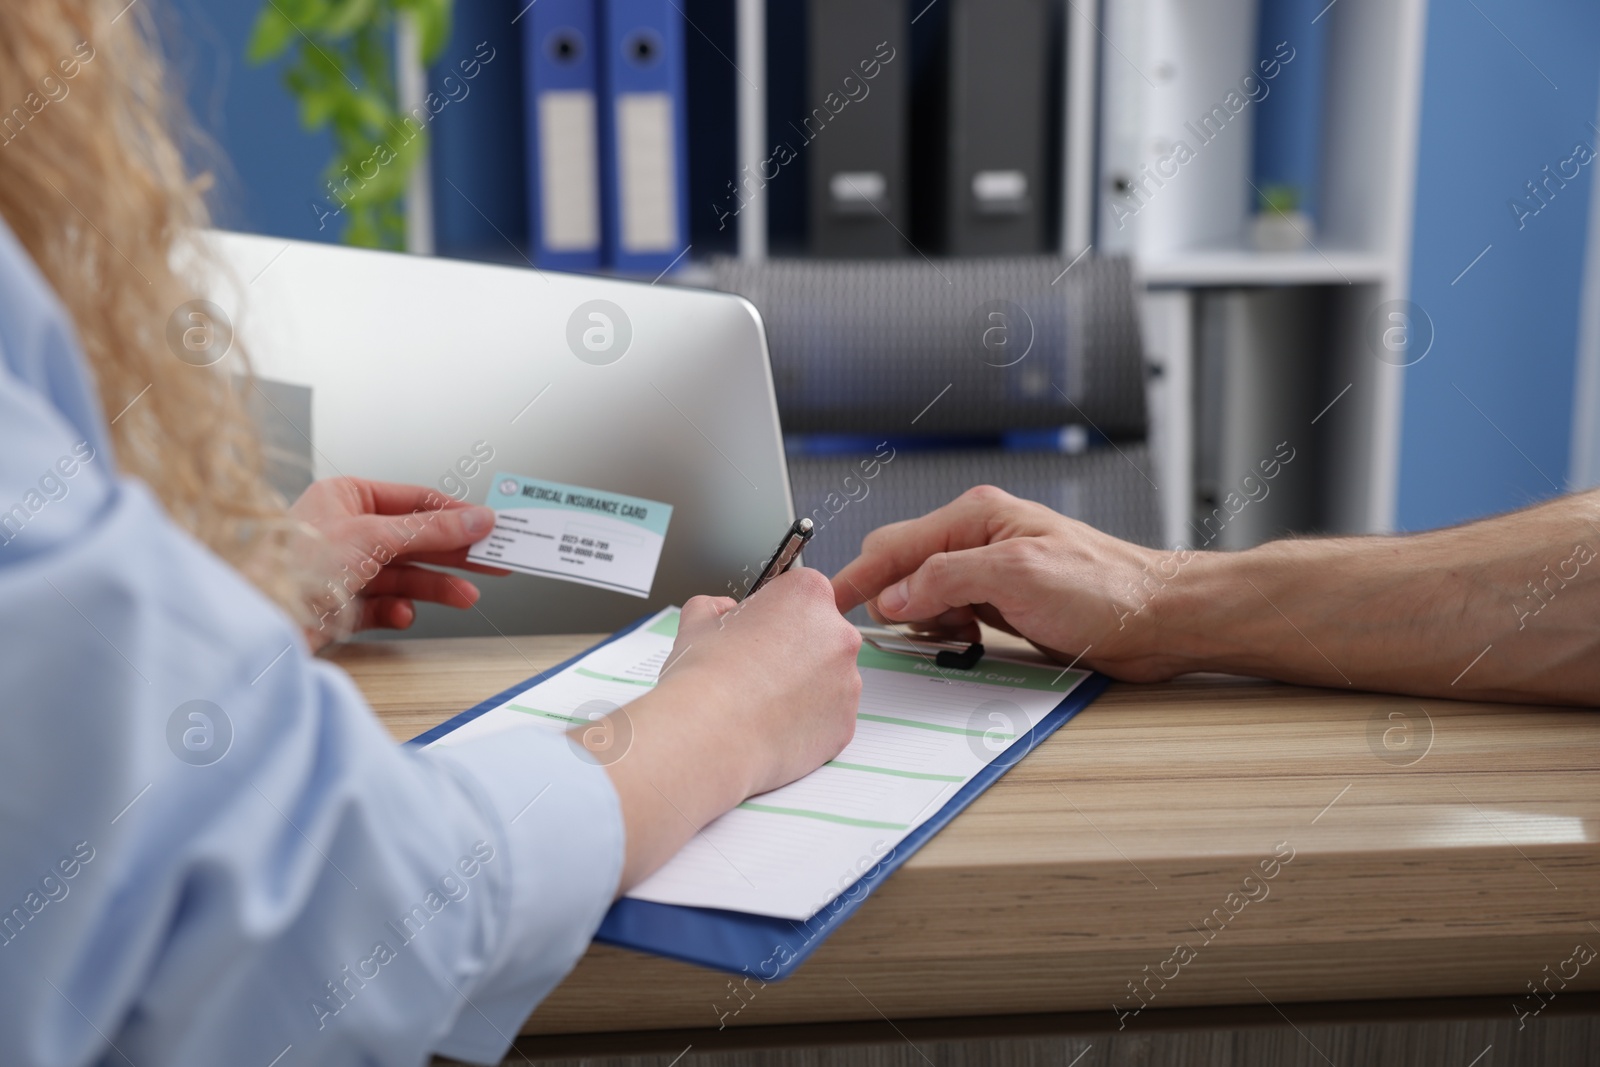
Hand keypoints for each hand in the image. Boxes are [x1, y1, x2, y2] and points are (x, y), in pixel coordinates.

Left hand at [288, 477, 507, 648]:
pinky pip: (384, 606)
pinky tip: (405, 614)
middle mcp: (344, 531)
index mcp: (345, 498)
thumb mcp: (375, 537)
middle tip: (493, 562)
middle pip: (415, 540)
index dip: (456, 514)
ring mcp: (344, 570)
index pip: (414, 501)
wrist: (260, 619)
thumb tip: (477, 518)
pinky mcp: (341, 607)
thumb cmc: (294, 566)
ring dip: (435, 587)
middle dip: (454, 555)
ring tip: (465, 596)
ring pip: (404, 576)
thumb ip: (432, 529)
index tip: (489, 526)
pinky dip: (399, 611)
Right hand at [595, 568, 861, 889]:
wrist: (701, 738)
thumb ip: (715, 607)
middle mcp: (837, 635)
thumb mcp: (695, 624)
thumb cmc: (696, 680)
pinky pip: (826, 722)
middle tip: (752, 677)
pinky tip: (767, 734)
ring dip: (800, 693)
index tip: (759, 635)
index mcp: (805, 596)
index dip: (776, 616)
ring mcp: (847, 684)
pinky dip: (803, 728)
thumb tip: (722, 608)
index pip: (803, 592)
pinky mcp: (844, 728)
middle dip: (792, 653)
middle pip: (822, 636)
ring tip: (754, 709)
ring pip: (826, 682)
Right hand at [832, 485, 1179, 681]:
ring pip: (924, 596)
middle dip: (891, 602)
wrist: (1160, 619)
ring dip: (922, 623)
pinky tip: (964, 644)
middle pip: (903, 567)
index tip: (826, 604)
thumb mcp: (1016, 576)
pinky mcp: (1003, 603)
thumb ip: (946, 579)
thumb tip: (894, 596)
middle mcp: (979, 538)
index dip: (857, 577)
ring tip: (945, 641)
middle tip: (890, 635)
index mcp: (977, 517)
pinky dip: (946, 634)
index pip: (894, 544)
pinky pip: (951, 616)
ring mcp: (991, 571)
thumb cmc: (1108, 589)